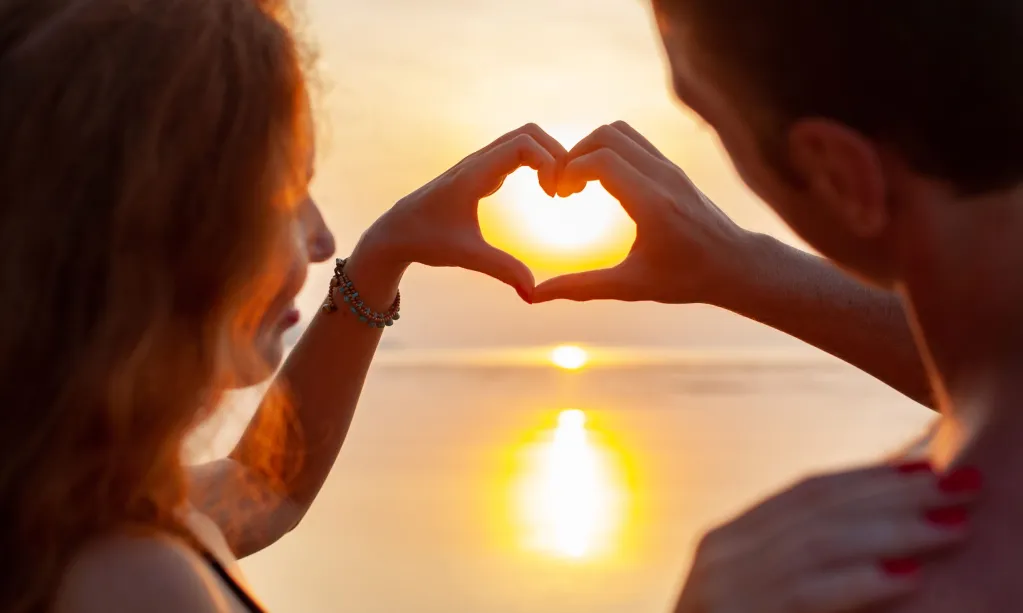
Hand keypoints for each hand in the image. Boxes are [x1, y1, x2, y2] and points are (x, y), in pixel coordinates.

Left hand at [354, 123, 565, 298]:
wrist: (395, 233)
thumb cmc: (426, 241)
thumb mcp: (467, 256)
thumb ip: (502, 270)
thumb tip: (533, 294)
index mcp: (474, 174)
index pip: (523, 144)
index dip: (549, 162)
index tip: (553, 195)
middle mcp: (478, 161)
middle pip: (529, 132)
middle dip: (556, 153)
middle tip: (564, 190)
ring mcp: (479, 163)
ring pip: (523, 139)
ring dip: (548, 157)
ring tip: (557, 191)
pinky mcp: (481, 171)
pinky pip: (517, 152)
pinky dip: (538, 163)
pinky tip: (544, 191)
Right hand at [532, 121, 750, 304]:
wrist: (735, 265)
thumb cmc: (685, 279)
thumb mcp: (629, 287)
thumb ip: (580, 288)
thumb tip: (535, 297)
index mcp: (652, 203)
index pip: (600, 160)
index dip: (569, 171)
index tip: (559, 196)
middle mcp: (662, 177)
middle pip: (606, 135)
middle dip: (575, 154)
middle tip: (565, 188)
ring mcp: (670, 168)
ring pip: (620, 132)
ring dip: (592, 148)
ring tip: (580, 183)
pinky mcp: (672, 168)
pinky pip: (633, 142)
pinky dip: (609, 151)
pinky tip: (601, 183)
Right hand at [674, 462, 979, 612]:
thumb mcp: (765, 593)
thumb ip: (802, 563)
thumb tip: (873, 528)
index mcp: (728, 541)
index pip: (806, 492)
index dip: (871, 476)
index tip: (928, 465)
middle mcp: (720, 553)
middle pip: (818, 507)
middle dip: (895, 493)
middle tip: (959, 483)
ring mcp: (724, 586)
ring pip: (820, 541)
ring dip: (895, 530)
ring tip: (952, 524)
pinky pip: (808, 593)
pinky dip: (862, 581)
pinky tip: (910, 576)